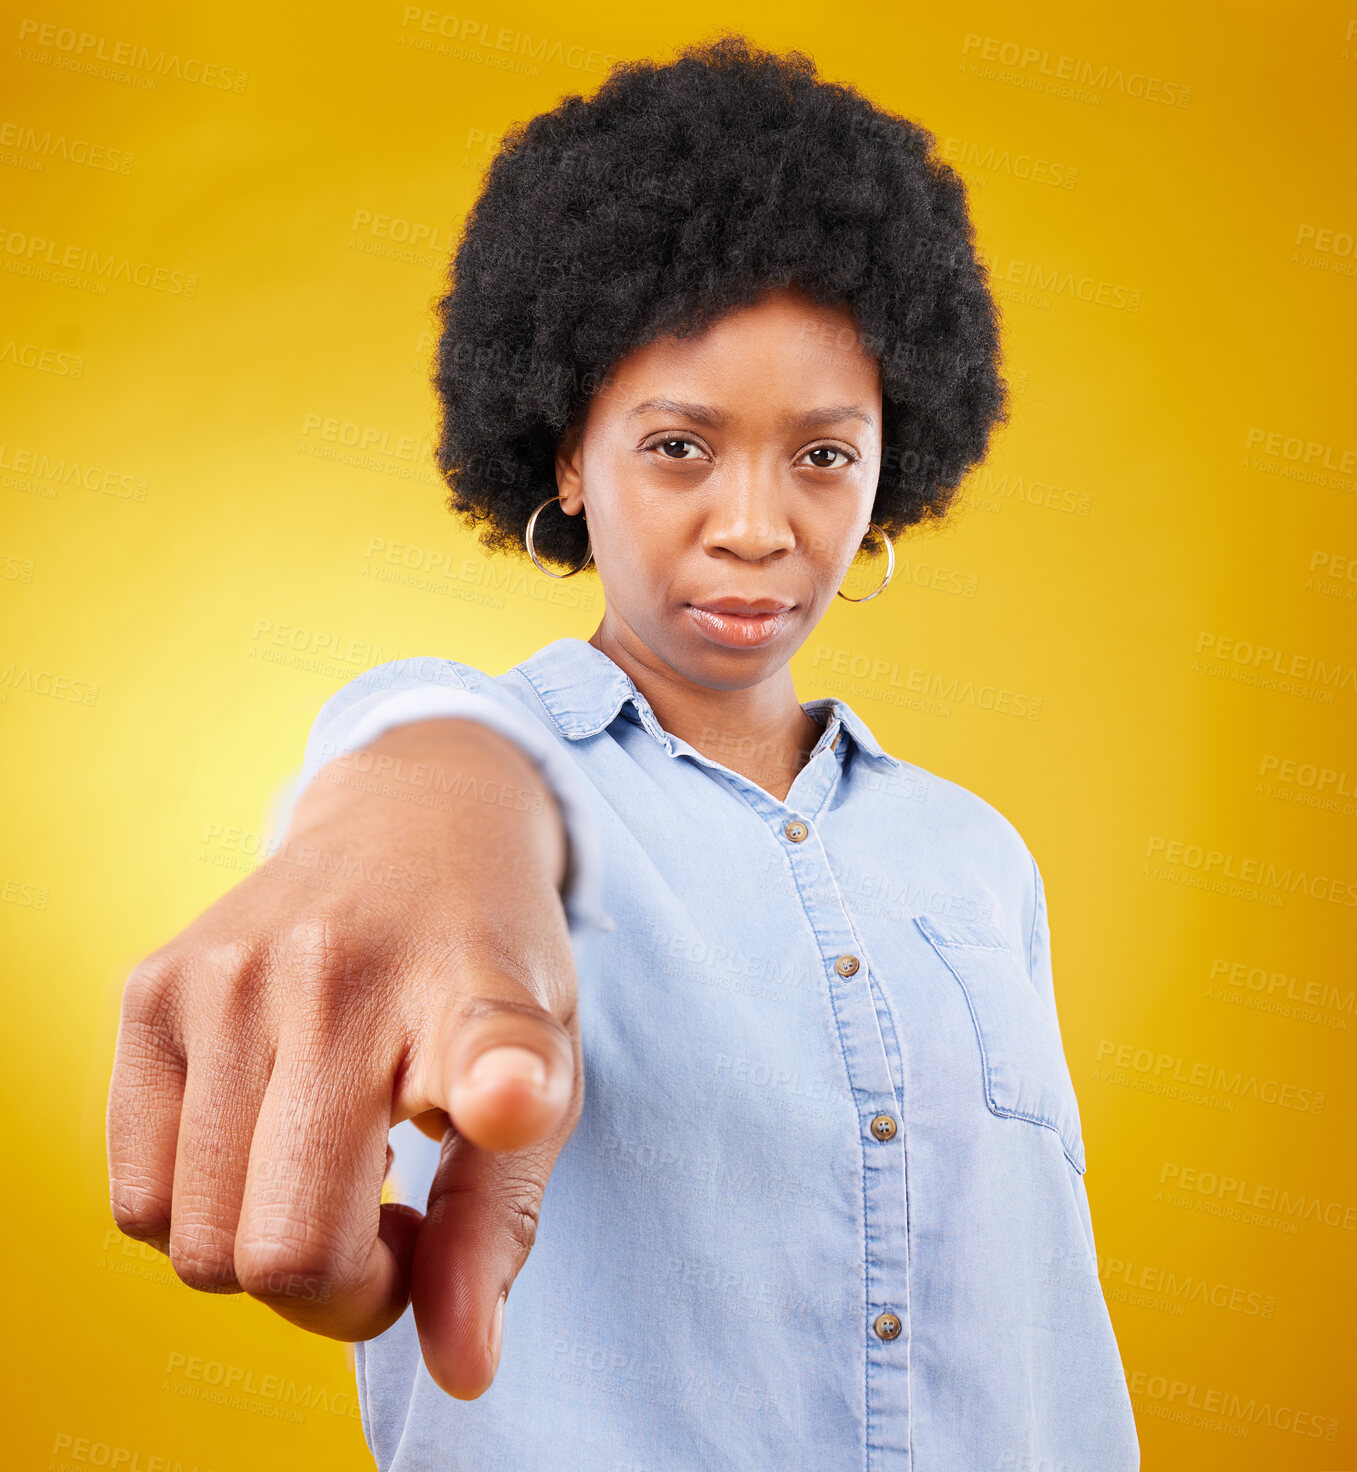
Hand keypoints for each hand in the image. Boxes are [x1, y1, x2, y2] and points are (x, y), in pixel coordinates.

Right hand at [106, 717, 580, 1398]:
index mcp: (472, 991)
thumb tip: (460, 1371)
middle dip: (344, 1290)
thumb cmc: (486, 967)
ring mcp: (222, 976)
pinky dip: (196, 1211)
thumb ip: (500, 1224)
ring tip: (328, 1176)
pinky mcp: (149, 988)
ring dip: (262, 1251)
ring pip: (193, 1244)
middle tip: (395, 1223)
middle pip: (285, 1252)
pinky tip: (263, 1144)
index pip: (491, 1045)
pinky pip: (134, 1196)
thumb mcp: (544, 1075)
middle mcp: (335, 973)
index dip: (502, 1087)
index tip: (506, 1099)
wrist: (414, 826)